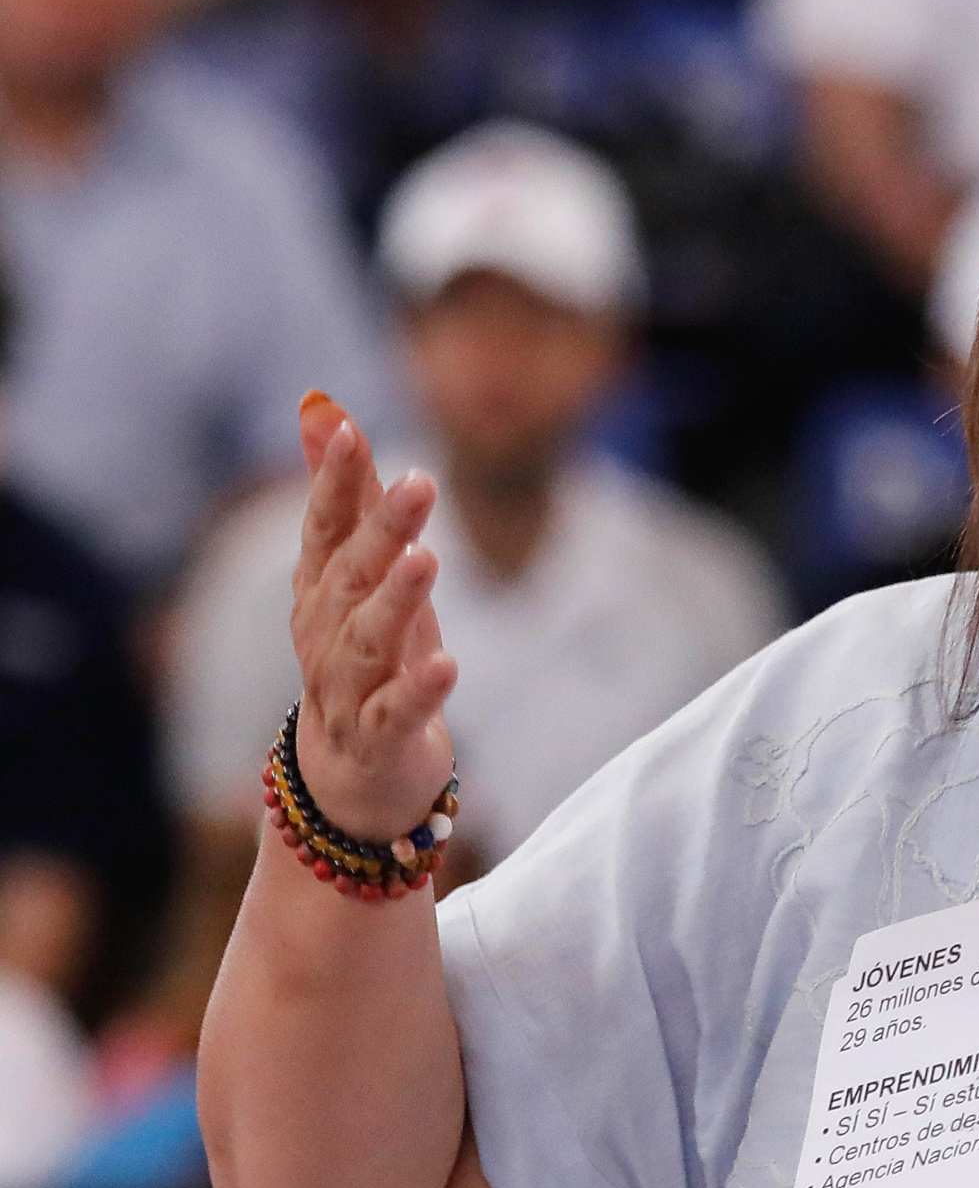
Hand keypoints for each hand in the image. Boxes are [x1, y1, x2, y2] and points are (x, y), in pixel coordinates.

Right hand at [288, 393, 458, 841]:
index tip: (348, 429)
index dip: (333, 481)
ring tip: (426, 560)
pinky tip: (447, 663)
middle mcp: (325, 636)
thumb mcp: (361, 576)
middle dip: (380, 529)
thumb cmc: (364, 660)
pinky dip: (418, 689)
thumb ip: (347, 496)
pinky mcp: (377, 739)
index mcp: (321, 592)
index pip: (324, 528)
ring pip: (367, 641)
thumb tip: (323, 407)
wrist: (353, 780)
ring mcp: (346, 691)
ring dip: (396, 600)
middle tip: (419, 482)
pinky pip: (396, 712)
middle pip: (350, 577)